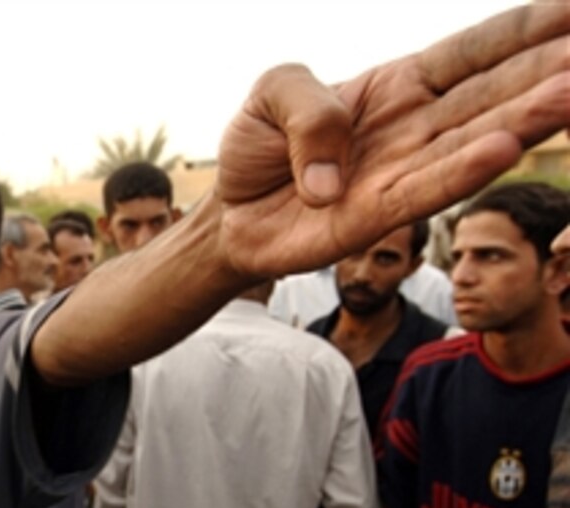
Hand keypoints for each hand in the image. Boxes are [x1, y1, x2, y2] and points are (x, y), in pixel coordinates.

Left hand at [215, 3, 569, 280]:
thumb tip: (331, 176)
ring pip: (471, 141)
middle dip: (548, 73)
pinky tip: (503, 150)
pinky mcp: (371, 219)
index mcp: (401, 84)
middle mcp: (415, 126)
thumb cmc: (259, 144)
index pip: (476, 51)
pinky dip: (459, 173)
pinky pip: (421, 194)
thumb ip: (307, 109)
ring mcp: (399, 172)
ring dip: (523, 118)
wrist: (230, 210)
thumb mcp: (273, 92)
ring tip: (569, 93)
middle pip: (493, 93)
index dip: (528, 30)